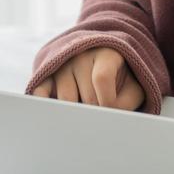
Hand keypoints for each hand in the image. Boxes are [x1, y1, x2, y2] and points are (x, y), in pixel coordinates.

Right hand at [30, 46, 145, 110]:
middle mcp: (80, 55)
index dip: (108, 100)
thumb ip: (127, 103)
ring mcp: (60, 66)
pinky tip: (59, 116)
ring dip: (77, 115)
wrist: (100, 61)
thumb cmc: (120, 79)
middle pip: (86, 96)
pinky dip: (48, 109)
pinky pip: (40, 94)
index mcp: (105, 53)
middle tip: (102, 116)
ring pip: (65, 101)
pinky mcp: (45, 76)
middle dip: (96, 113)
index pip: (102, 78)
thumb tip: (106, 120)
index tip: (112, 112)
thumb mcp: (133, 87)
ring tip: (87, 111)